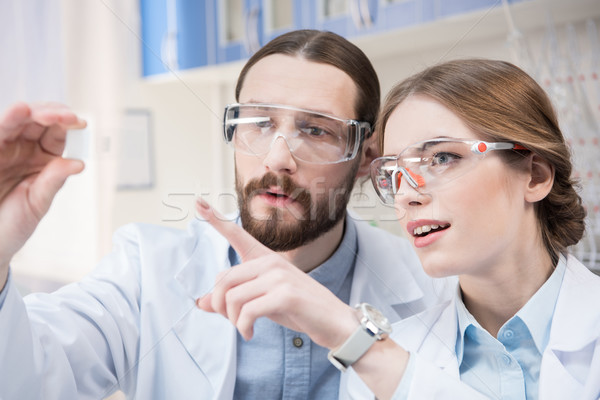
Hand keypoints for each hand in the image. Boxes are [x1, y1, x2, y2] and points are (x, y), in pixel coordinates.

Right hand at [0, 102, 85, 283]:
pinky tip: (20, 111)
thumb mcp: (37, 203)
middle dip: (52, 114)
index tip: (81, 123)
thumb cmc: (13, 224)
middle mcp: (23, 148)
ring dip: (30, 112)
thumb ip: (53, 181)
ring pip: (17, 121)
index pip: (57, 134)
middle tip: (65, 117)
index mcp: (42, 158)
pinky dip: (9, 119)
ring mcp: (4, 148)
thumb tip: (78, 163)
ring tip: (40, 111)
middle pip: (38, 121)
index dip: (68, 125)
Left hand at [194, 198, 357, 348]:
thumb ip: (233, 300)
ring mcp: (279, 277)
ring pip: (232, 297)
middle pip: (224, 279)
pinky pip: (247, 312)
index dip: (216, 220)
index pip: (238, 235)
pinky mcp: (285, 295)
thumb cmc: (298, 310)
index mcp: (266, 260)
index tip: (198, 203)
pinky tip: (250, 333)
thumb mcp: (262, 303)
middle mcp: (271, 262)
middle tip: (231, 320)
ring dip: (232, 320)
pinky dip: (243, 327)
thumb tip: (200, 302)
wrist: (334, 322)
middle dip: (219, 305)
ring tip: (244, 328)